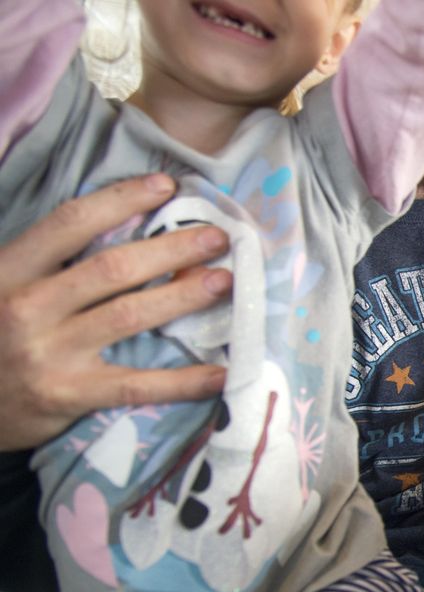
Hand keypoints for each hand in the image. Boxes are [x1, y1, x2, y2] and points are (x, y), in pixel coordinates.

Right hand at [0, 174, 230, 450]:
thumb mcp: (5, 285)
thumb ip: (51, 262)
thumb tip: (128, 227)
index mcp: (9, 269)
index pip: (71, 222)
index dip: (122, 199)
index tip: (166, 187)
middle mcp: (28, 306)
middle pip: (112, 267)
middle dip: (172, 249)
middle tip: (217, 237)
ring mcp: (49, 353)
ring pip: (129, 315)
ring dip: (184, 296)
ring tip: (224, 281)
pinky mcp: (69, 395)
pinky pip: (137, 385)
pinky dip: (184, 381)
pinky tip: (221, 374)